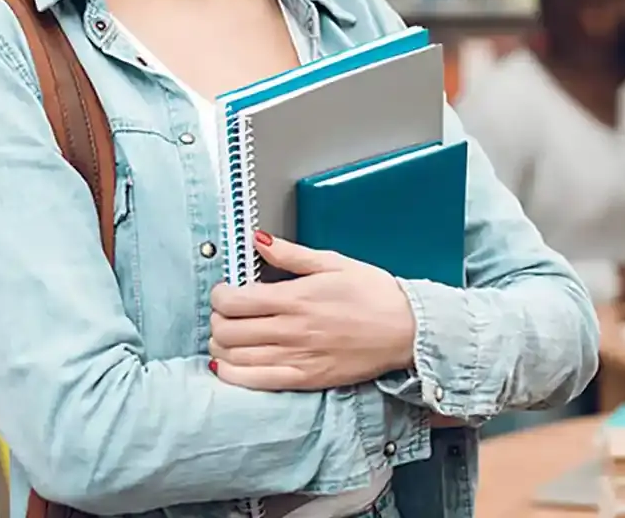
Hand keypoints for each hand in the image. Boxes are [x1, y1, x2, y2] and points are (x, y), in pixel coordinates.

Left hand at [208, 232, 416, 391]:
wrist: (407, 329)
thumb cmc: (375, 293)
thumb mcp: (333, 262)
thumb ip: (290, 254)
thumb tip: (258, 240)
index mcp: (296, 298)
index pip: (233, 301)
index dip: (218, 295)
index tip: (224, 291)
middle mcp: (291, 331)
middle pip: (227, 331)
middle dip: (217, 319)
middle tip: (226, 312)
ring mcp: (296, 358)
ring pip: (234, 359)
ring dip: (221, 346)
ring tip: (228, 335)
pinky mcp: (304, 380)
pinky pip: (255, 383)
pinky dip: (232, 376)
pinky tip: (228, 366)